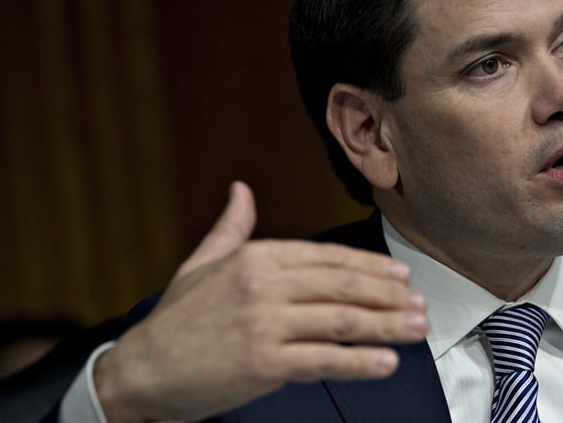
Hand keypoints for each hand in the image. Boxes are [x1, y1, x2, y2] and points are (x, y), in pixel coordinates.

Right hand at [93, 181, 427, 421]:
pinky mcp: (265, 363)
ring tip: (415, 330)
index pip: (329, 258)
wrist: (142, 372)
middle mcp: (265, 286)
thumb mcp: (201, 264)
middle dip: (389, 296)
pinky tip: (386, 362)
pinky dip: (360, 361)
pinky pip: (325, 359)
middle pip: (344, 286)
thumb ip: (231, 228)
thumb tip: (240, 190)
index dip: (371, 267)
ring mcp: (266, 325)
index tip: (401, 276)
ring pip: (343, 321)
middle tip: (420, 305)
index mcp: (256, 258)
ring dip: (387, 326)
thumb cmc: (176, 321)